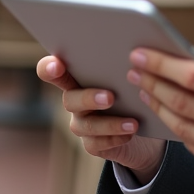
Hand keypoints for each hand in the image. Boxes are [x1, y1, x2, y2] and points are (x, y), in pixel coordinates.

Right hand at [36, 55, 166, 184]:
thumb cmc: (131, 89)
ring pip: (86, 125)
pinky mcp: (92, 144)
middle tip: (110, 98)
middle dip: (89, 98)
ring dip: (110, 124)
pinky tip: (130, 133)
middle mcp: (74, 100)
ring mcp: (81, 123)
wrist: (144, 125)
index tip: (57, 66)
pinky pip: (97, 144)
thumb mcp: (127, 74)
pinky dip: (115, 138)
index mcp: (77, 77)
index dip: (49, 68)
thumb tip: (137, 50)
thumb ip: (122, 62)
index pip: (50, 70)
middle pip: (70, 99)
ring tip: (133, 123)